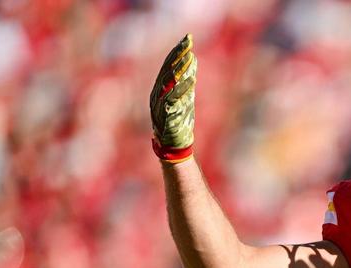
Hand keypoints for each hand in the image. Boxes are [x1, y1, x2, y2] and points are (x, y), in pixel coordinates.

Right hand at [150, 34, 196, 161]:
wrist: (173, 145)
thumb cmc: (179, 120)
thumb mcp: (184, 97)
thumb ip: (186, 80)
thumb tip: (192, 60)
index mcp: (160, 89)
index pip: (168, 66)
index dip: (177, 52)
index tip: (187, 39)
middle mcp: (158, 94)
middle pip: (167, 71)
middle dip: (177, 56)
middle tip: (188, 43)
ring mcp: (161, 105)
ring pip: (169, 83)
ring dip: (180, 69)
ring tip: (190, 56)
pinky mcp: (167, 116)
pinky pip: (174, 100)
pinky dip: (183, 89)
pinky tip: (192, 80)